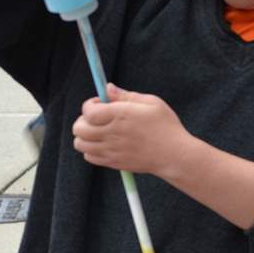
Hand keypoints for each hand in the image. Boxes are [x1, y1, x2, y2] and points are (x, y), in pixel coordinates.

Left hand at [72, 84, 194, 177]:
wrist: (174, 155)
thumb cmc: (166, 126)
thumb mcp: (152, 102)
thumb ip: (126, 95)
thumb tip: (107, 88)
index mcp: (120, 116)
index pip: (88, 111)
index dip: (89, 105)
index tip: (100, 102)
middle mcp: (112, 134)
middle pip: (79, 128)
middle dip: (83, 120)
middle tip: (97, 117)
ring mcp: (111, 151)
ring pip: (80, 144)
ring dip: (84, 135)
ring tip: (98, 131)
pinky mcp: (114, 163)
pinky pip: (89, 157)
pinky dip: (90, 150)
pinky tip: (104, 143)